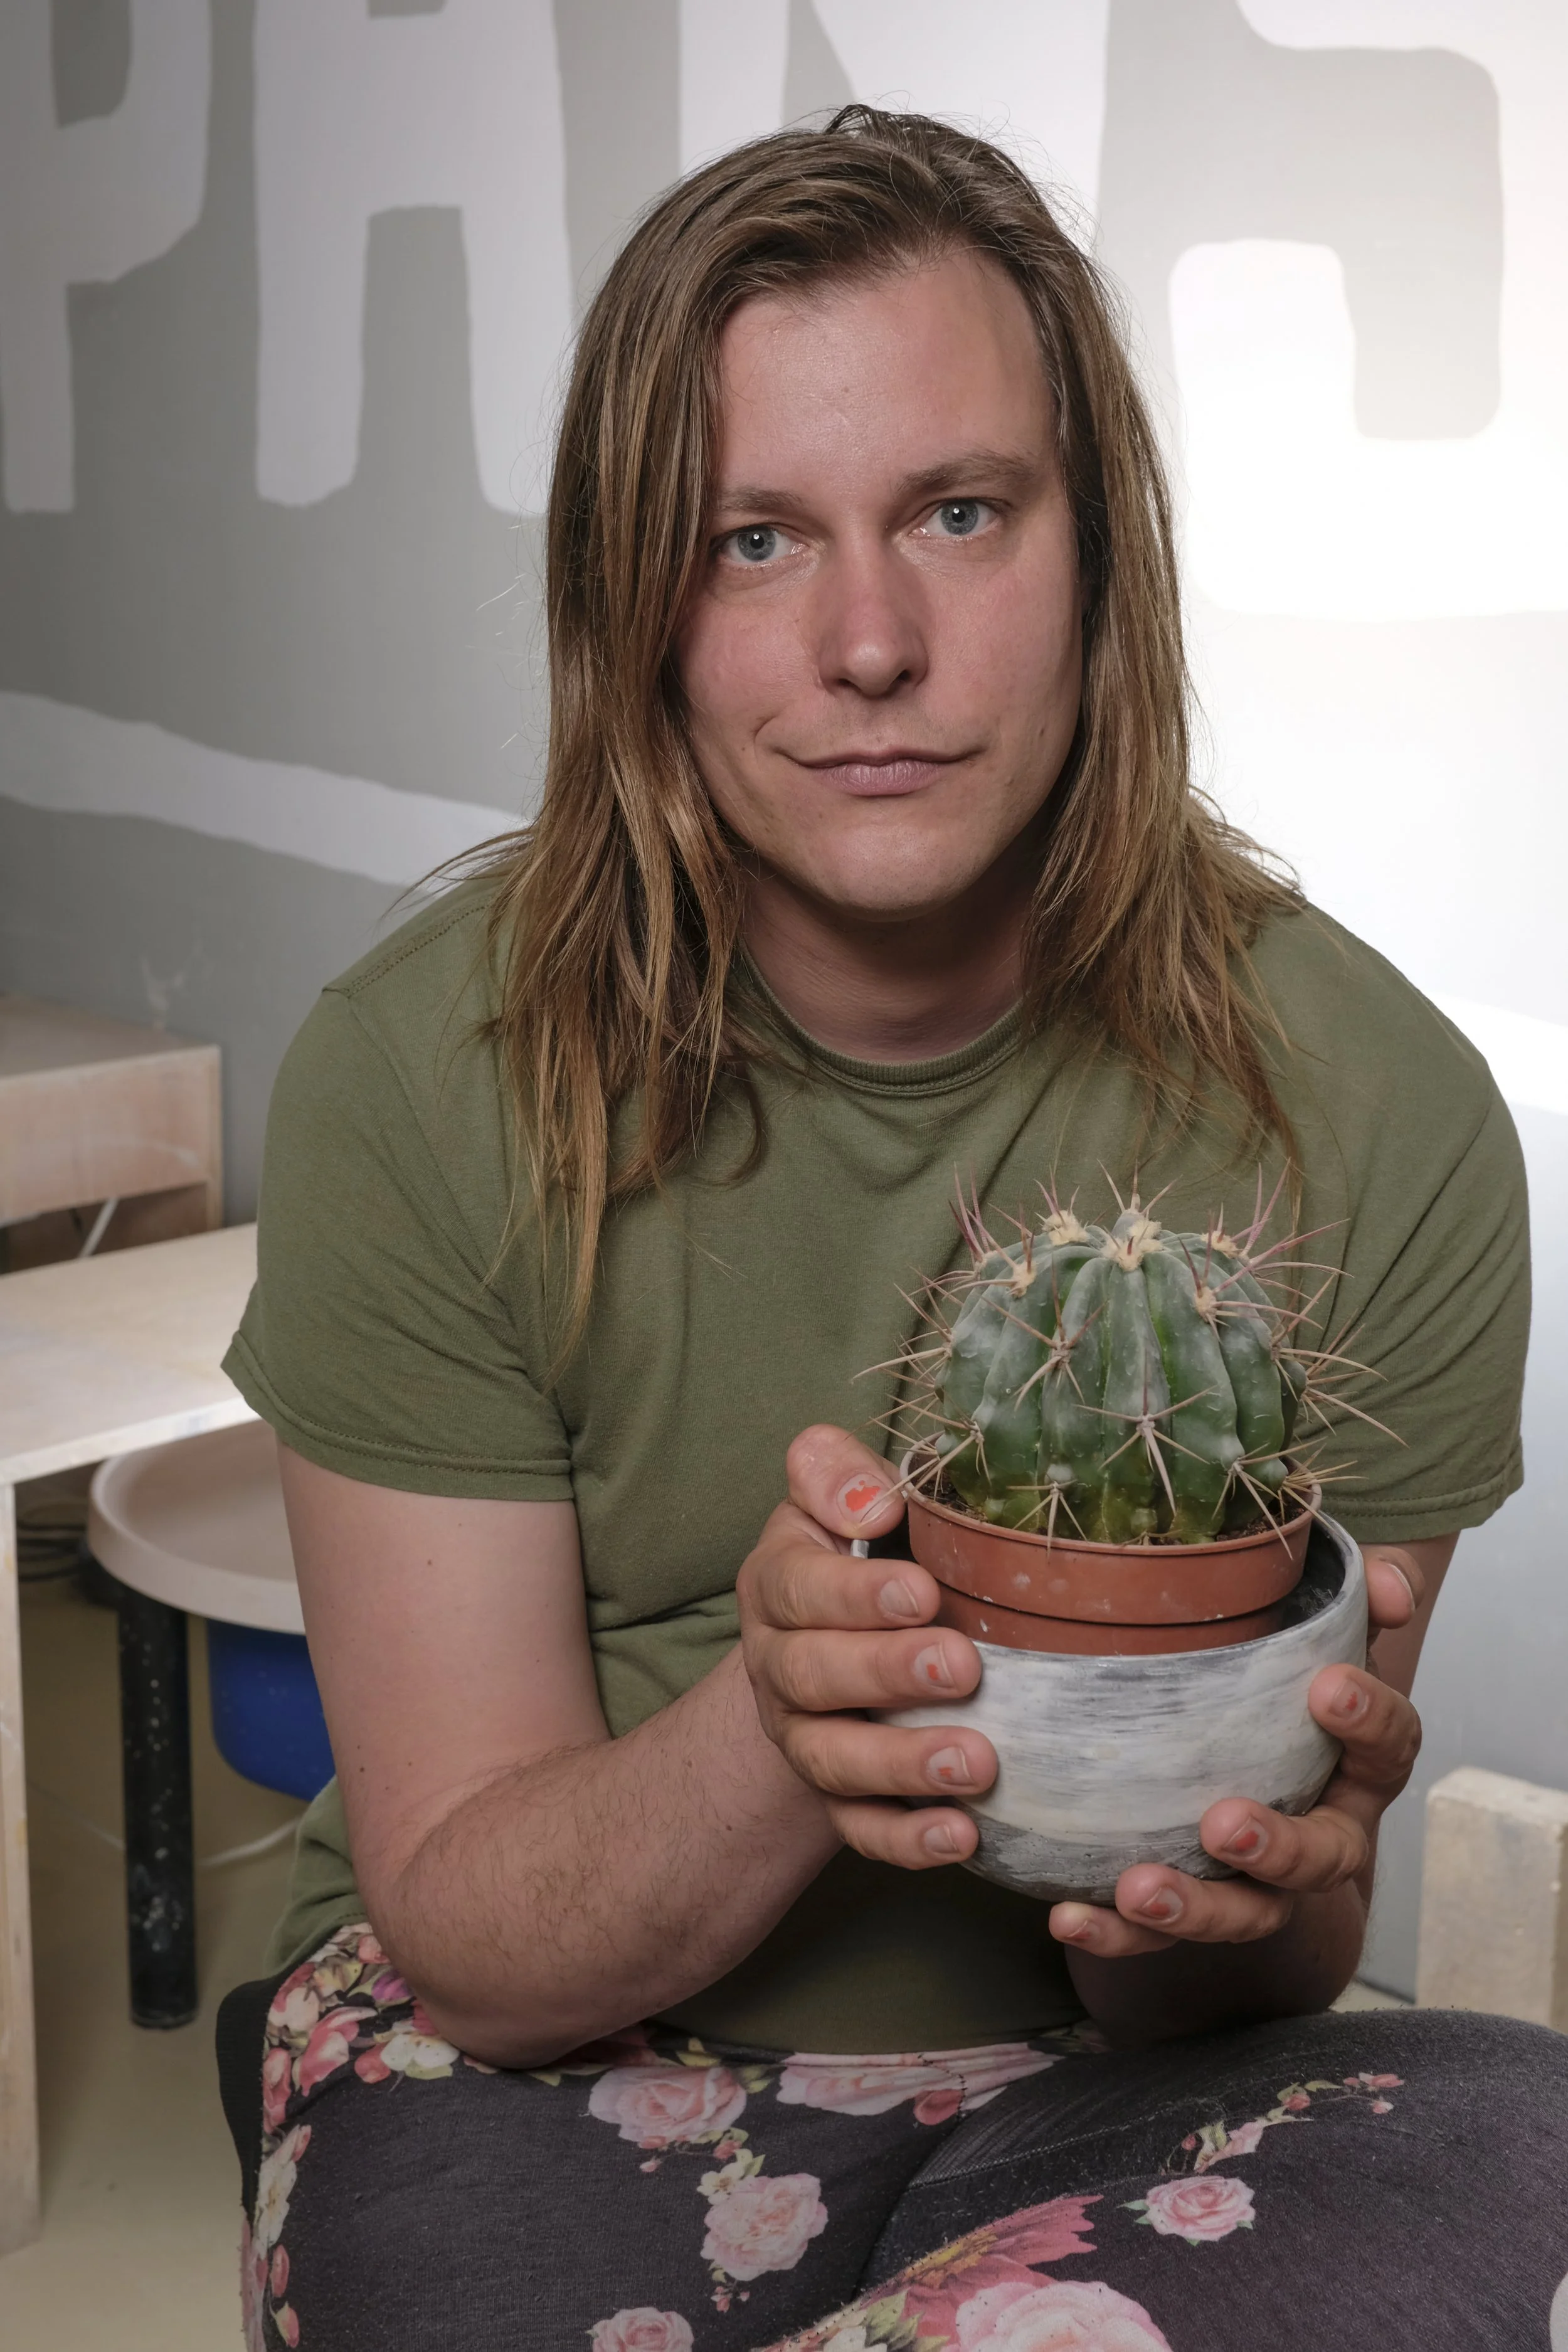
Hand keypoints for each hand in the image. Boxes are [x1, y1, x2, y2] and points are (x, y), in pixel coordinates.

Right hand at [736, 1424, 997, 1870]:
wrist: (838, 1635)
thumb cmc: (861, 1549)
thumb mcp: (837, 1495)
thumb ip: (838, 1475)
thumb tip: (875, 1500)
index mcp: (778, 1585)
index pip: (799, 1589)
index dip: (856, 1594)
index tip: (924, 1593)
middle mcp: (778, 1666)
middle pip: (811, 1678)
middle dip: (885, 1675)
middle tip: (962, 1668)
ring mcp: (804, 1737)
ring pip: (832, 1761)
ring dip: (903, 1766)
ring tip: (977, 1764)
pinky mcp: (838, 1798)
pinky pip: (859, 1830)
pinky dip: (906, 1840)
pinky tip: (963, 1835)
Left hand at [1048, 1543, 1431, 1957]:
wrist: (1228, 1748)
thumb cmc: (1280, 1683)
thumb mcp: (1321, 1631)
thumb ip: (1363, 1601)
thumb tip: (1389, 1585)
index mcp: (1359, 1765)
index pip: (1388, 1746)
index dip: (1368, 1719)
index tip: (1325, 1687)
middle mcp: (1320, 1833)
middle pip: (1322, 1860)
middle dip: (1277, 1849)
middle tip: (1224, 1824)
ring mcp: (1258, 1880)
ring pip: (1245, 1914)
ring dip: (1194, 1908)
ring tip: (1136, 1888)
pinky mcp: (1191, 1903)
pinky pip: (1157, 1935)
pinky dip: (1115, 1934)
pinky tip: (1069, 1915)